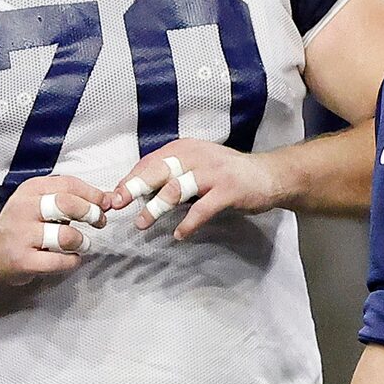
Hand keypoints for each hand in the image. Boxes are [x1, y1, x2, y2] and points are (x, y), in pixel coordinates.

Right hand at [0, 175, 108, 288]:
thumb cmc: (23, 225)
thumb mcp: (40, 202)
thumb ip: (71, 198)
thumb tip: (109, 198)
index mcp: (31, 189)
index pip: (68, 184)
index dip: (93, 194)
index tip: (105, 204)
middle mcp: (24, 208)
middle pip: (66, 204)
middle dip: (90, 213)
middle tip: (99, 222)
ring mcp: (22, 235)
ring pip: (65, 235)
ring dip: (81, 241)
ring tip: (82, 244)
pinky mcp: (22, 260)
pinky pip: (58, 261)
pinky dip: (72, 261)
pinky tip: (71, 258)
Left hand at [108, 139, 280, 239]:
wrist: (270, 176)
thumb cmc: (227, 174)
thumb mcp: (196, 167)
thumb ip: (171, 175)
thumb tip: (137, 191)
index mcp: (184, 148)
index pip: (150, 162)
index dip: (130, 179)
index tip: (113, 197)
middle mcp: (196, 156)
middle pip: (158, 170)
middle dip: (135, 187)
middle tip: (118, 204)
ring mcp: (213, 173)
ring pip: (177, 188)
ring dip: (156, 207)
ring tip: (142, 224)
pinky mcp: (228, 190)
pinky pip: (203, 209)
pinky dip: (189, 223)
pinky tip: (179, 235)